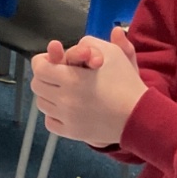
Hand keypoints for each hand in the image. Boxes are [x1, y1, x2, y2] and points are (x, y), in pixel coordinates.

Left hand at [31, 27, 146, 147]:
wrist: (139, 115)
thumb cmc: (125, 81)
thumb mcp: (112, 53)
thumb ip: (88, 43)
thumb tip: (75, 44)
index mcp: (70, 78)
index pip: (39, 67)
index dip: (45, 61)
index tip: (55, 61)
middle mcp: (64, 100)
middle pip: (37, 85)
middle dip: (47, 77)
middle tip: (61, 75)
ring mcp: (66, 119)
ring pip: (42, 104)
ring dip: (50, 95)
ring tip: (65, 91)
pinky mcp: (71, 133)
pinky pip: (50, 122)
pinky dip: (55, 114)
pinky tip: (67, 108)